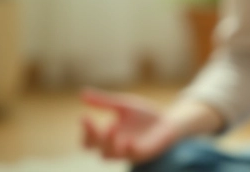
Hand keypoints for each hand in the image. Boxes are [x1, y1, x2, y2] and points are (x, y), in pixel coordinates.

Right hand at [80, 88, 203, 163]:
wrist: (168, 122)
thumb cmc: (143, 116)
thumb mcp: (122, 106)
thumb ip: (103, 102)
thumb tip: (81, 93)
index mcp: (106, 136)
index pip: (88, 140)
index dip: (85, 130)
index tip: (84, 115)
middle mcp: (114, 147)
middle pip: (95, 147)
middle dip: (91, 135)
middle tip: (90, 121)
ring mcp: (127, 152)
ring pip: (109, 155)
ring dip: (109, 143)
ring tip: (111, 127)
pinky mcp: (143, 153)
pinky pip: (133, 155)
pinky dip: (129, 149)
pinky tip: (128, 141)